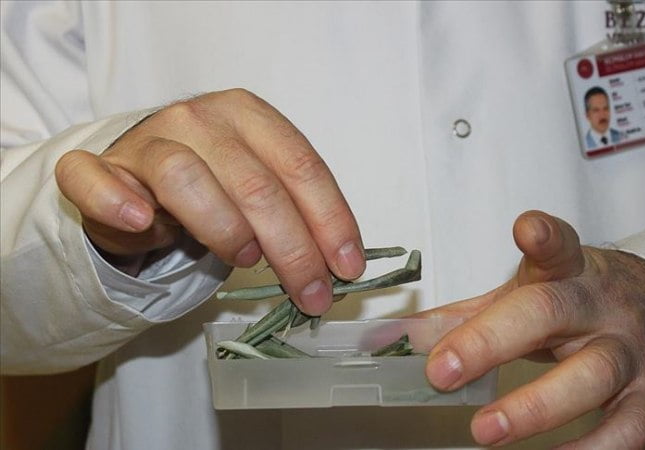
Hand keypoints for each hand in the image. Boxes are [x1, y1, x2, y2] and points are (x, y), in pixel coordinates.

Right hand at [55, 89, 364, 314]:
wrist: (141, 181)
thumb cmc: (213, 188)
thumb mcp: (262, 193)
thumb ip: (297, 215)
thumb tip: (340, 264)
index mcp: (248, 115)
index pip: (300, 166)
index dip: (329, 220)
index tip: (346, 267)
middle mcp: (200, 118)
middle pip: (255, 184)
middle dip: (292, 248)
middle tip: (310, 293)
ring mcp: (146, 140)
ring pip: (186, 178)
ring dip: (223, 228)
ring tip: (243, 260)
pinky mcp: (99, 168)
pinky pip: (95, 179)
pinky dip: (115, 201)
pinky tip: (142, 222)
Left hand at [417, 211, 644, 447]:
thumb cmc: (583, 301)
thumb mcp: (529, 293)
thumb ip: (468, 315)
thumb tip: (401, 337)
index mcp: (568, 272)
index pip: (558, 246)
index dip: (544, 238)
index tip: (527, 230)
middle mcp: (600, 306)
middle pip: (553, 313)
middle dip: (492, 341)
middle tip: (443, 371)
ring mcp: (631, 351)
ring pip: (591, 376)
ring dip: (535, 407)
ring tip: (485, 430)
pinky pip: (625, 432)